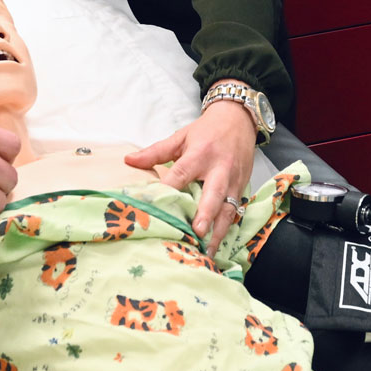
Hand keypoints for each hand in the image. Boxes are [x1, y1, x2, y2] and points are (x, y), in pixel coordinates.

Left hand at [127, 100, 256, 252]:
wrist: (239, 120)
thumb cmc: (206, 131)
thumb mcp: (180, 137)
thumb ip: (155, 152)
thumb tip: (128, 161)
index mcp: (200, 154)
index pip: (182, 173)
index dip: (169, 189)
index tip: (158, 207)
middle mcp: (219, 168)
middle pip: (213, 193)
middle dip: (206, 214)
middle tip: (197, 232)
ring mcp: (234, 180)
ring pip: (228, 208)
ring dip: (218, 230)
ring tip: (208, 250)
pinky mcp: (242, 187)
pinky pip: (236, 210)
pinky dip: (227, 227)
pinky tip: (218, 244)